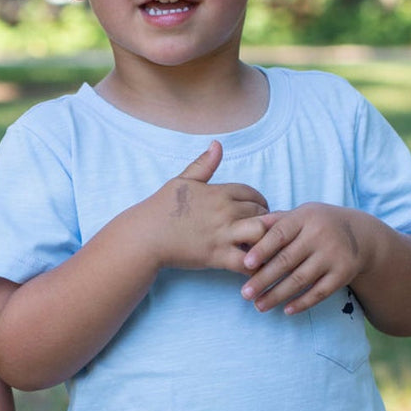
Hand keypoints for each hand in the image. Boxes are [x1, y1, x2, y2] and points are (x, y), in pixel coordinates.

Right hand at [139, 141, 269, 274]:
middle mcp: (225, 211)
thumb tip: (217, 144)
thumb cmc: (160, 208)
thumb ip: (203, 164)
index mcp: (219, 192)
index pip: (252, 193)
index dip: (259, 201)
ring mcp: (223, 234)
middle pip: (261, 212)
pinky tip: (255, 265)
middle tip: (264, 230)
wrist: (145, 236)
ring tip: (263, 246)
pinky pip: (246, 261)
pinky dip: (255, 265)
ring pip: (261, 233)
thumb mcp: (182, 180)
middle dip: (266, 220)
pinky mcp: (218, 256)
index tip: (258, 210)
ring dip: (266, 239)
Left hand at [241, 204, 370, 313]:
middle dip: (263, 279)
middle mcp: (320, 235)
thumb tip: (244, 234)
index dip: (262, 249)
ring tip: (259, 305)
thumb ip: (275, 222)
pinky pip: (320, 292)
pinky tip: (286, 310)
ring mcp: (333, 255)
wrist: (359, 234)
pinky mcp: (343, 273)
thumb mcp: (300, 215)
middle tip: (245, 294)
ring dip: (277, 295)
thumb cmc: (317, 225)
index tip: (246, 264)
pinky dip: (302, 303)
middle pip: (287, 260)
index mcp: (305, 218)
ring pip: (301, 279)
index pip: (280, 234)